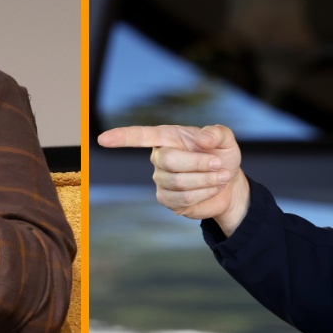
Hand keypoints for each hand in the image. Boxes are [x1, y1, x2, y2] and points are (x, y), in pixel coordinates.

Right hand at [97, 124, 250, 233]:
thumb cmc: (221, 156)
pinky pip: (184, 198)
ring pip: (178, 182)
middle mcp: (159, 158)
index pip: (141, 136)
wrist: (229, 184)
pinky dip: (205, 193)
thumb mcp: (225, 140)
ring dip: (206, 180)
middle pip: (168, 160)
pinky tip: (212, 188)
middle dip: (199, 163)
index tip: (103, 139)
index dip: (122, 137)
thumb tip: (202, 139)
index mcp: (168, 137)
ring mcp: (161, 180)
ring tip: (221, 176)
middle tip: (219, 164)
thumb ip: (217, 133)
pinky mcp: (168, 200)